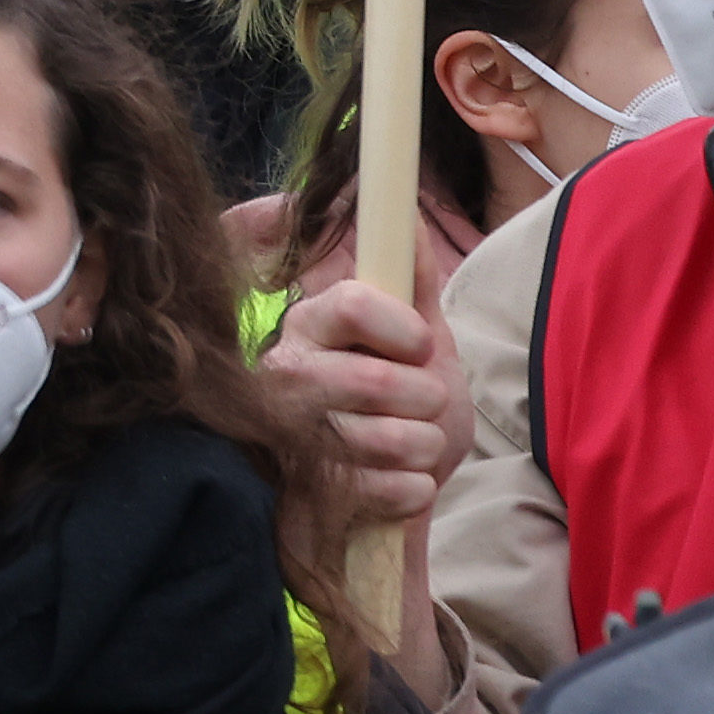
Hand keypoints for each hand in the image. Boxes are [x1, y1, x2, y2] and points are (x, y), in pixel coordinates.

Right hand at [262, 274, 467, 540]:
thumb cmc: (397, 411)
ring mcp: (293, 439)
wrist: (381, 498)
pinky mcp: (311, 496)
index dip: (401, 329)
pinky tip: (398, 484)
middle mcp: (286, 376)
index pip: (351, 305)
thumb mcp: (416, 341)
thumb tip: (409, 214)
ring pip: (394, 440)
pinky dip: (415, 490)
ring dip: (425, 447)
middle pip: (378, 379)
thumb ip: (412, 280)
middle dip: (427, 399)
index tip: (420, 346)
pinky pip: (395, 489)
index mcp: (308, 326)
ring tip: (412, 446)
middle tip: (423, 405)